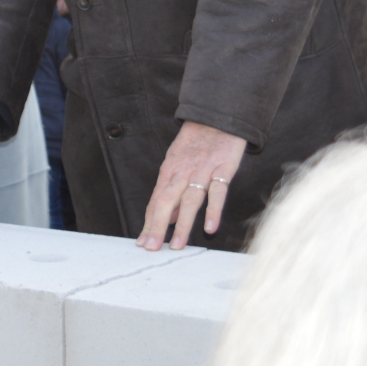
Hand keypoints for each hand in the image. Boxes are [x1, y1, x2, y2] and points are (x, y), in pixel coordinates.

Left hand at [138, 121, 247, 250]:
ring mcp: (202, 171)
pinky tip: (209, 227)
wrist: (216, 117)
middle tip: (152, 247)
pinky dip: (213, 210)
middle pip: (166, 201)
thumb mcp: (178, 163)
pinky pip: (217, 191)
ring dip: (183, 224)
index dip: (149, 223)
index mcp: (169, 171)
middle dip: (157, 226)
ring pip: (189, 200)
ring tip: (177, 245)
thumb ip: (174, 191)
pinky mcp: (222, 168)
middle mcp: (182, 172)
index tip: (144, 243)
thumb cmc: (195, 143)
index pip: (156, 201)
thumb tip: (170, 219)